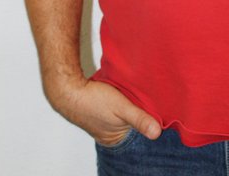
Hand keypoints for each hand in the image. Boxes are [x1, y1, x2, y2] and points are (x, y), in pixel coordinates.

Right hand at [46, 76, 161, 145]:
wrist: (68, 89)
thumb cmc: (93, 100)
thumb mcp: (121, 107)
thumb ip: (139, 119)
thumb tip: (157, 133)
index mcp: (114, 139)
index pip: (138, 134)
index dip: (148, 122)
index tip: (159, 111)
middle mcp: (109, 134)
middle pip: (132, 125)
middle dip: (142, 114)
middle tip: (152, 101)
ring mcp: (104, 122)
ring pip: (125, 115)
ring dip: (132, 106)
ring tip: (142, 96)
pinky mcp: (101, 110)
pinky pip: (117, 108)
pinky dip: (124, 101)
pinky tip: (128, 92)